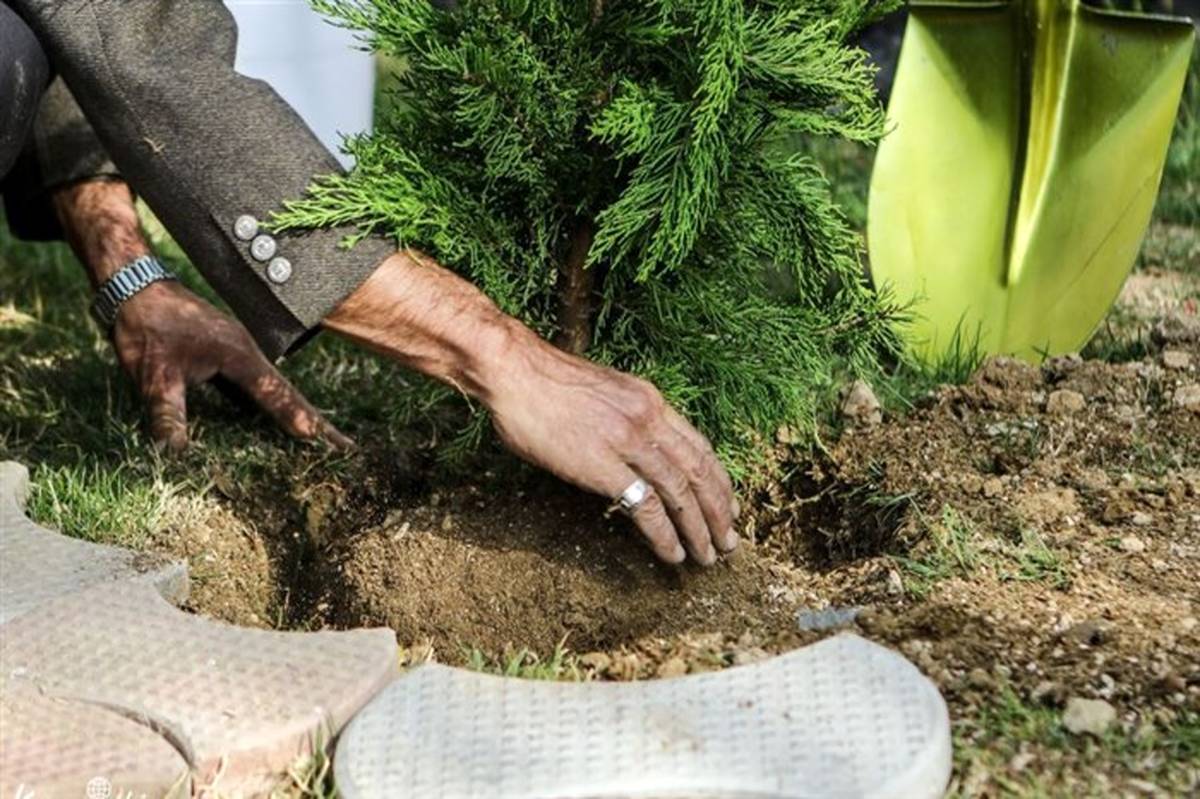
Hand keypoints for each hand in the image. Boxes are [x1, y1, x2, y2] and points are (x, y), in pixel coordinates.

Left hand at [113, 280, 351, 451]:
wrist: (134, 287)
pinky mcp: (226, 357)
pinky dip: (274, 406)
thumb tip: (173, 452)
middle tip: (345, 447)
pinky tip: (277, 421)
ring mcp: (240, 354)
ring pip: (277, 390)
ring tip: (322, 440)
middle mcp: (247, 353)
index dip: (295, 419)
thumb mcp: (152, 373)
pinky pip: (258, 387)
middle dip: (317, 422)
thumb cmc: (146, 327)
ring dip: (299, 414)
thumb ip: (167, 412)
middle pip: (289, 394)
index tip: (318, 440)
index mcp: (239, 355)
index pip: (275, 394)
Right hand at [326, 251, 739, 564]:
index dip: (718, 481)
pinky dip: (665, 534)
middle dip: (718, 510)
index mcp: (650, 400)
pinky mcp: (603, 466)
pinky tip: (673, 553)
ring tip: (707, 556)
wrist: (514, 370)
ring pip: (681, 492)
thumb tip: (635, 450)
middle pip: (699, 472)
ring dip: (699, 529)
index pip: (699, 446)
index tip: (728, 506)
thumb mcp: (604, 392)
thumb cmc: (546, 383)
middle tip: (729, 541)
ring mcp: (627, 442)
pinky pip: (646, 507)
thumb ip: (627, 418)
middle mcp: (648, 419)